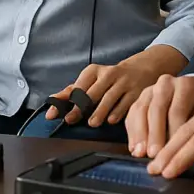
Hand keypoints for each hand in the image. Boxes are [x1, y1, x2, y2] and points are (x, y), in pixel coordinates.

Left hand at [47, 58, 164, 127]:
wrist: (141, 69)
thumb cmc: (110, 78)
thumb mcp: (92, 80)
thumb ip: (73, 91)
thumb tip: (52, 101)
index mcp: (94, 71)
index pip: (78, 87)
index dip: (67, 101)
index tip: (57, 113)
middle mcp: (108, 74)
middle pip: (92, 93)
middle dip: (80, 107)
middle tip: (71, 119)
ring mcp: (123, 83)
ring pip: (109, 98)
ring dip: (99, 111)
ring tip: (92, 123)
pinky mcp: (136, 92)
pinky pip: (125, 104)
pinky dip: (118, 113)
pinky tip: (111, 120)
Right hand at [126, 75, 193, 159]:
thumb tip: (184, 153)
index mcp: (185, 86)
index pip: (176, 111)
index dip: (173, 133)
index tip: (172, 152)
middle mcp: (165, 84)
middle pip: (156, 109)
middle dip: (154, 134)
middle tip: (153, 155)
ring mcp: (150, 90)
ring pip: (140, 110)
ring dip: (139, 134)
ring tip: (139, 153)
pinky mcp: (139, 98)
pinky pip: (131, 114)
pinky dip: (132, 132)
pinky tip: (134, 148)